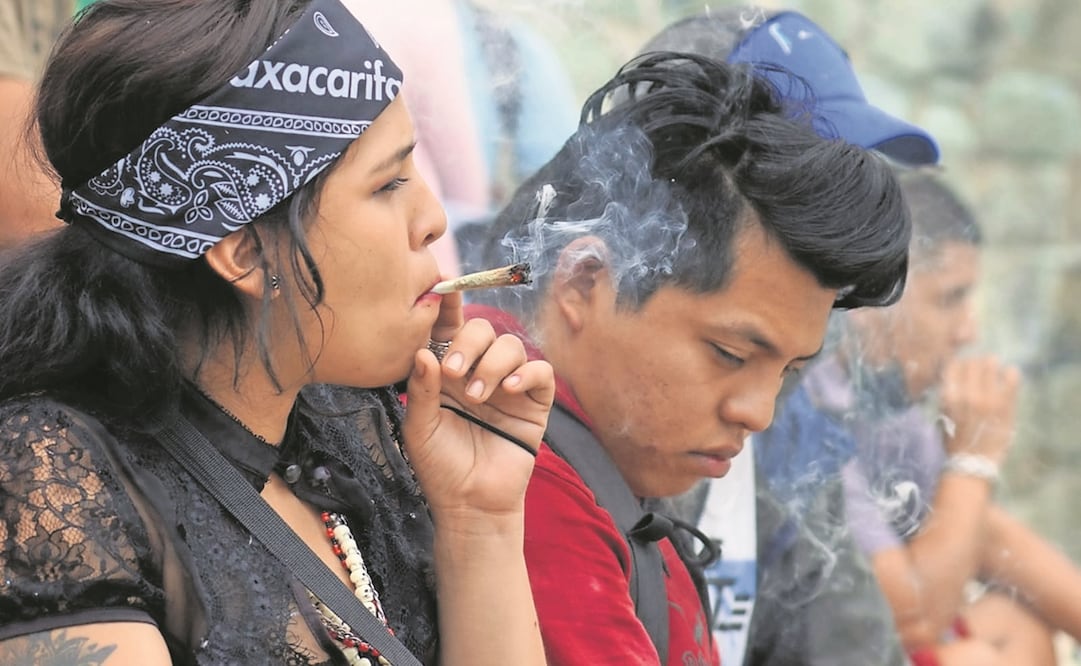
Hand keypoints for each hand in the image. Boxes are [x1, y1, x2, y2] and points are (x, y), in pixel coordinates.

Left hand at [401, 293, 554, 516]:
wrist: (470, 504)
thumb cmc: (439, 466)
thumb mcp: (420, 426)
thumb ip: (422, 388)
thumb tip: (421, 352)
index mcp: (448, 371)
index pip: (449, 329)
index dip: (449, 305)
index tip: (443, 287)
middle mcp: (479, 371)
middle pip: (483, 329)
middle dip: (469, 342)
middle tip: (453, 371)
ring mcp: (508, 385)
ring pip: (511, 346)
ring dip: (492, 364)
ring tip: (477, 397)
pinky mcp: (534, 403)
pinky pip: (539, 372)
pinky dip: (525, 373)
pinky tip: (507, 390)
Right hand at [939, 355, 1019, 462]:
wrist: (972, 463)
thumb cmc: (955, 439)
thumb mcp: (943, 415)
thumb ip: (948, 394)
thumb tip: (956, 375)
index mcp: (949, 396)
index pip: (954, 365)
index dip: (960, 364)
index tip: (965, 369)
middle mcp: (967, 394)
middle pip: (973, 361)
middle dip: (977, 363)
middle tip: (982, 369)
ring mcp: (988, 399)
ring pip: (991, 364)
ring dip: (992, 365)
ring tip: (995, 370)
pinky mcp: (1006, 405)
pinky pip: (1011, 377)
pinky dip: (1010, 373)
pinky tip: (1009, 376)